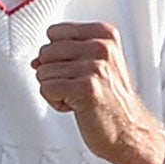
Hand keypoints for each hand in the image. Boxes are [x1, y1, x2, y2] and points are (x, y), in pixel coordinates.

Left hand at [34, 22, 164, 163]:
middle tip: (78, 87)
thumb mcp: (96, 65)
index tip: (77, 70)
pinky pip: (46, 88)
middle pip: (46, 52)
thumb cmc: (110, 99)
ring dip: (56, 91)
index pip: (54, 32)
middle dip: (54, 74)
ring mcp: (94, 67)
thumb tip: (35, 61)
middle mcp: (101, 46)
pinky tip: (76, 107)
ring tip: (79, 98)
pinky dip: (55, 102)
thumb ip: (65, 55)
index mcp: (104, 34)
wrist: (129, 130)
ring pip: (43, 72)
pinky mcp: (86, 88)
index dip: (58, 55)